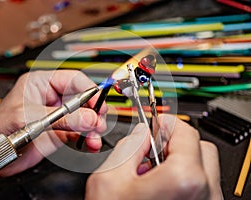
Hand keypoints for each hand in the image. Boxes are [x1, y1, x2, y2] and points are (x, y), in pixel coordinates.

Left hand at [0, 70, 106, 176]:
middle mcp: (52, 98)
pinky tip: (91, 143)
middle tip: (99, 122)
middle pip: (82, 99)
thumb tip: (89, 118)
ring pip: (84, 117)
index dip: (88, 91)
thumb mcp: (29, 118)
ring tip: (95, 137)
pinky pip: (79, 133)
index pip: (73, 80)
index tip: (98, 104)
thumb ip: (61, 118)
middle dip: (93, 111)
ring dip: (93, 127)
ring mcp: (57, 116)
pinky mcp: (59, 132)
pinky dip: (88, 138)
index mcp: (41, 83)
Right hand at [86, 114, 221, 199]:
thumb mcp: (109, 175)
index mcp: (184, 179)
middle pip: (200, 147)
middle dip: (175, 140)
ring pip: (203, 167)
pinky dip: (183, 177)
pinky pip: (201, 185)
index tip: (156, 123)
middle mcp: (205, 194)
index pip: (185, 132)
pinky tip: (160, 186)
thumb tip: (141, 134)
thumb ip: (128, 145)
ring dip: (180, 159)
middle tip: (153, 145)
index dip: (167, 122)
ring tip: (154, 169)